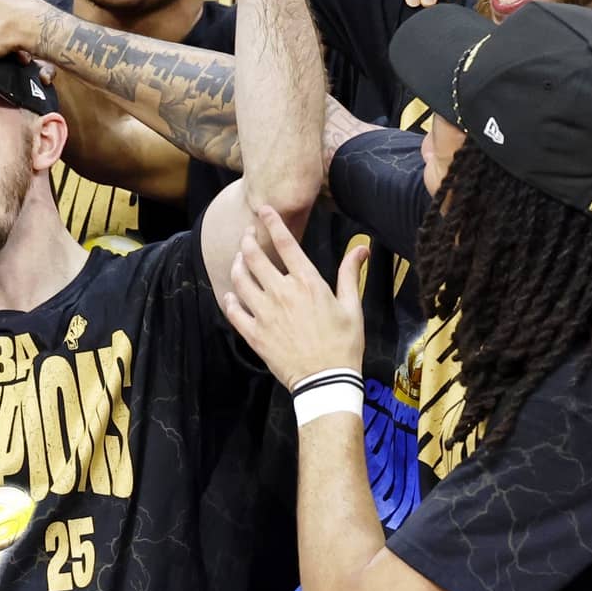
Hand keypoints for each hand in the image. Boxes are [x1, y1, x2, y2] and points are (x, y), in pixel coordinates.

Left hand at [218, 204, 368, 385]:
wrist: (327, 380)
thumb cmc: (344, 343)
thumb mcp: (352, 306)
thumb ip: (350, 273)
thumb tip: (361, 247)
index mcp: (307, 282)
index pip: (285, 243)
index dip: (272, 222)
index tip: (263, 210)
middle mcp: (282, 293)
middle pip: (255, 257)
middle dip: (247, 241)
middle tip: (246, 235)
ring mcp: (265, 313)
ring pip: (240, 281)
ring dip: (236, 266)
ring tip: (238, 260)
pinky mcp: (254, 334)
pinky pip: (234, 311)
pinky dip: (230, 300)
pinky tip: (231, 295)